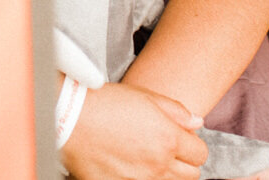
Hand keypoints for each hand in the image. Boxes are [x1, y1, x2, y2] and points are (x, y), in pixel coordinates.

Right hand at [60, 81, 209, 179]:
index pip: (200, 153)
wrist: (68, 118)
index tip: (181, 140)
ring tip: (146, 157)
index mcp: (168, 138)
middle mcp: (158, 164)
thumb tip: (197, 122)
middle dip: (183, 162)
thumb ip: (176, 111)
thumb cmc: (104, 102)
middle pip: (190, 175)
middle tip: (165, 149)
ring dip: (164, 173)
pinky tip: (129, 166)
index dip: (192, 145)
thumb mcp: (144, 96)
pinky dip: (141, 179)